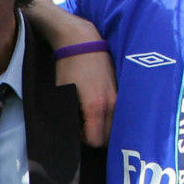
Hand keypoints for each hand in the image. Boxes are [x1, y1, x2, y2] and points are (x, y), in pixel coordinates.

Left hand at [23, 0, 116, 146]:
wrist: (82, 42)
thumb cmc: (68, 67)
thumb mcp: (62, 94)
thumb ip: (68, 116)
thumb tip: (70, 132)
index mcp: (96, 107)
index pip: (94, 140)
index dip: (82, 139)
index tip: (74, 129)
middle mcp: (112, 104)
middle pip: (107, 138)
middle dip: (94, 135)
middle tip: (81, 124)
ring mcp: (119, 97)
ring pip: (115, 127)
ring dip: (102, 127)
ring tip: (89, 116)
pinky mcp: (121, 90)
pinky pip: (118, 113)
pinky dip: (109, 117)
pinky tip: (97, 107)